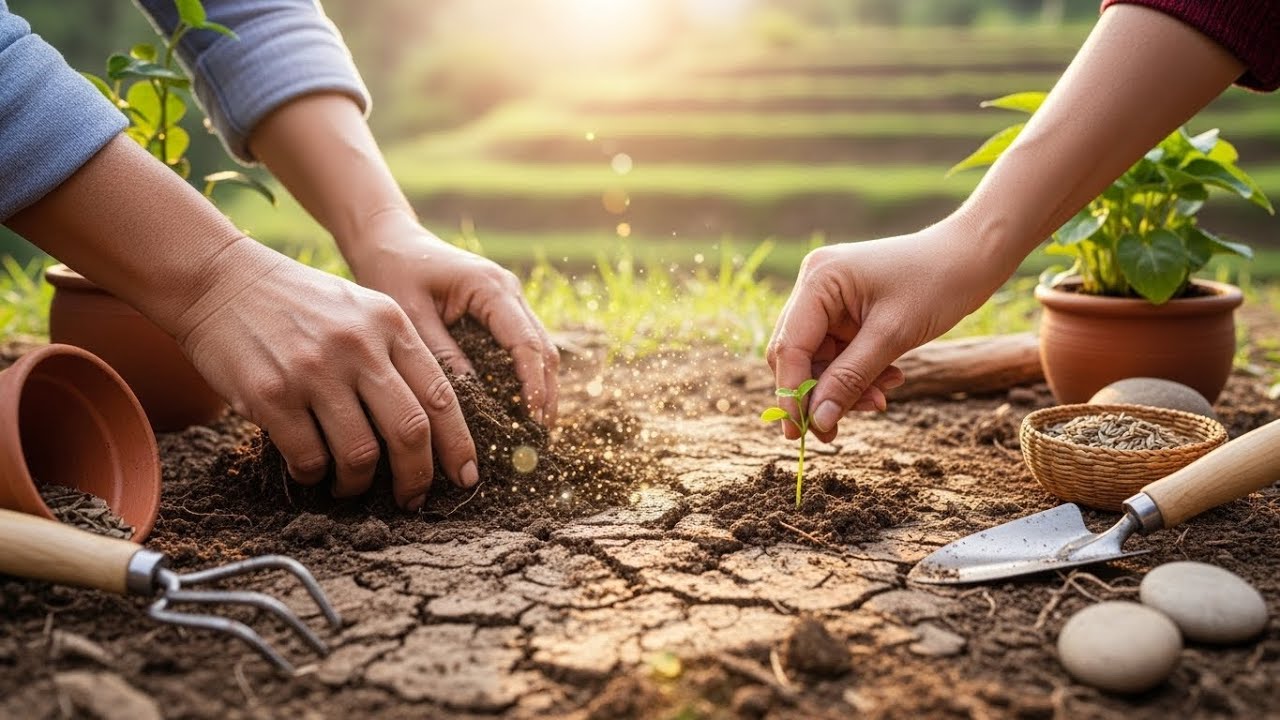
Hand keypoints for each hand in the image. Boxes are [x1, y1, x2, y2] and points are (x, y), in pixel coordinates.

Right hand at [173, 239, 478, 509]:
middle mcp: (358, 345)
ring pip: (360, 454)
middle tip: (411, 499)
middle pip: (410, 431)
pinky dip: (314, 476)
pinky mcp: (271, 395)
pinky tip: (310, 470)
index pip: (441, 396)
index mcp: (390, 323)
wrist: (219, 281)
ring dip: (359, 483)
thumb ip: (396, 353)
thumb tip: (431, 426)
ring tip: (350, 485)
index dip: (458, 445)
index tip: (465, 477)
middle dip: (417, 477)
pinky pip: (308, 458)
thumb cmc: (298, 302)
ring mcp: (314, 370)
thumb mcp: (361, 308)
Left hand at [342, 211, 559, 425]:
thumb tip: (469, 401)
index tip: (533, 419)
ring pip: (539, 349)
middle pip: (543, 349)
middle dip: (546, 393)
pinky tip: (520, 408)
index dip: (533, 384)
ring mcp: (509, 301)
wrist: (389, 241)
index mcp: (491, 287)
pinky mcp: (500, 312)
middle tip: (541, 437)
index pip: (525, 343)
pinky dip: (526, 377)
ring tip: (536, 430)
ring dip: (541, 388)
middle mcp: (509, 292)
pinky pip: (522, 347)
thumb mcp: (411, 316)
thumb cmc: (394, 272)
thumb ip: (442, 354)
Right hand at [767, 215, 1005, 442]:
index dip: (792, 392)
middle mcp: (815, 286)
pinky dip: (857, 374)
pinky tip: (888, 379)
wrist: (972, 257)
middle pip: (797, 355)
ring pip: (818, 360)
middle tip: (836, 431)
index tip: (800, 433)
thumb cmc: (937, 283)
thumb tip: (818, 422)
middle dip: (819, 393)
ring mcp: (829, 299)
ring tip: (881, 399)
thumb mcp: (893, 336)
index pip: (789, 346)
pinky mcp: (845, 311)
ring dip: (844, 386)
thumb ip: (850, 379)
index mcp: (818, 280)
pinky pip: (838, 354)